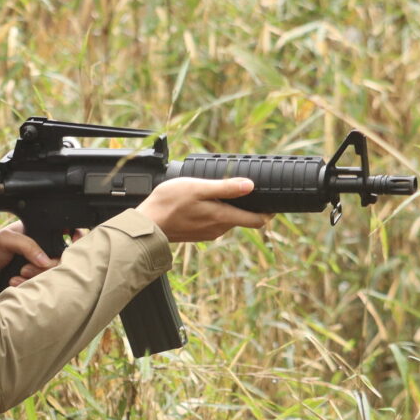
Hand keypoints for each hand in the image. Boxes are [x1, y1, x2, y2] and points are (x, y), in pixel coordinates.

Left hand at [0, 222, 58, 282]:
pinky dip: (29, 284)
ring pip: (52, 275)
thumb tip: (47, 262)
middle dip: (44, 268)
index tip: (61, 250)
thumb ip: (28, 245)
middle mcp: (45, 249)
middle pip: (60, 261)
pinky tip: (15, 281)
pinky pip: (42, 285)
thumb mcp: (7, 239)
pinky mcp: (36, 279)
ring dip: (35, 277)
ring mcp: (41, 265)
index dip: (71, 241)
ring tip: (19, 274)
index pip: (63, 237)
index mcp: (41, 233)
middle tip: (24, 269)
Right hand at [134, 177, 270, 241]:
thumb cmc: (169, 204)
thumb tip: (250, 186)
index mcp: (223, 218)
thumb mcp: (198, 188)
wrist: (146, 225)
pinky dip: (216, 212)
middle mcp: (219, 229)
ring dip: (230, 208)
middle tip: (244, 187)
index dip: (268, 211)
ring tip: (222, 190)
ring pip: (228, 219)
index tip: (273, 200)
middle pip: (243, 218)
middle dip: (247, 205)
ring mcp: (208, 233)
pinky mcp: (198, 234)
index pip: (257, 221)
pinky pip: (215, 222)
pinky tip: (205, 202)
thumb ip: (225, 188)